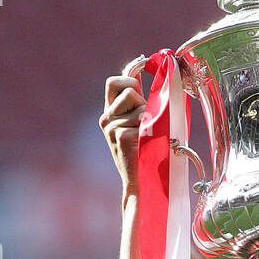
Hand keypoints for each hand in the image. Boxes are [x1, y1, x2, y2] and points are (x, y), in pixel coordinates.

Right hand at [99, 58, 145, 197]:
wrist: (142, 184)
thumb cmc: (147, 154)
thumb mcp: (140, 124)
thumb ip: (139, 102)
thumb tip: (144, 74)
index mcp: (110, 113)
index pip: (114, 82)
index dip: (130, 81)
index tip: (141, 92)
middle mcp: (106, 118)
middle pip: (130, 90)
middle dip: (144, 101)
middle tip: (146, 123)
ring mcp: (111, 128)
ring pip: (140, 106)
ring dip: (151, 118)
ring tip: (147, 138)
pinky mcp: (120, 137)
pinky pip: (143, 120)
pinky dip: (151, 130)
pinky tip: (147, 144)